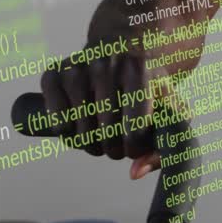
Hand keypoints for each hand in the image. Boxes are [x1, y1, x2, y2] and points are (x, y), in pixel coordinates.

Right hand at [39, 49, 160, 179]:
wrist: (123, 49)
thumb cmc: (148, 85)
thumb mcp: (168, 109)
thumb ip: (163, 146)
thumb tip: (134, 173)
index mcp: (138, 69)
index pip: (134, 131)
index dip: (134, 148)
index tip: (135, 144)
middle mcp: (106, 63)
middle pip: (106, 135)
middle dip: (113, 149)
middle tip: (117, 142)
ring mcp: (77, 67)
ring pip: (81, 132)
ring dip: (90, 144)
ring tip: (101, 135)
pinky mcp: (53, 73)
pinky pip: (57, 123)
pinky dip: (66, 133)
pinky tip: (79, 125)